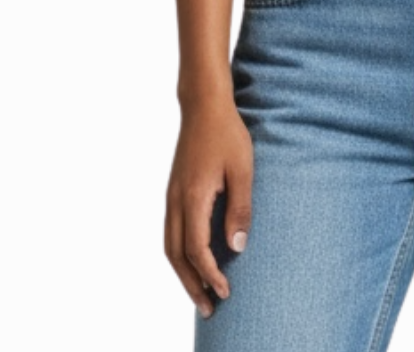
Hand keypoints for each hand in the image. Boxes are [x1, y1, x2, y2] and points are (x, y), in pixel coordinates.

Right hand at [164, 99, 253, 319]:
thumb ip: (240, 208)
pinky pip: (171, 232)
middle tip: (209, 309)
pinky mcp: (174, 191)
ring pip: (170, 246)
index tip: (226, 292)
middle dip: (192, 285)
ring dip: (183, 273)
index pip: (197, 250)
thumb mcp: (243, 169)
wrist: (203, 105)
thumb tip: (237, 247)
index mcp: (192, 198)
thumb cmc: (228, 134)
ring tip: (200, 292)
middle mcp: (175, 201)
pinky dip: (180, 254)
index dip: (211, 275)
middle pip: (176, 256)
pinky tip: (194, 260)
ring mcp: (171, 196)